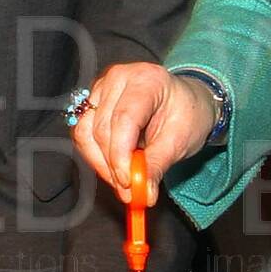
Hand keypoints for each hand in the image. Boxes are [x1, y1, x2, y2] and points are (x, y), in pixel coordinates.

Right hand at [71, 63, 215, 194]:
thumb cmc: (187, 114)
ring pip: (86, 132)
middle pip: (102, 128)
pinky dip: (95, 156)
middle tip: (129, 193)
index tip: (128, 183)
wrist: (185, 102)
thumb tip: (142, 193)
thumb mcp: (180, 141)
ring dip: (100, 163)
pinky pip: (83, 133)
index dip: (121, 155)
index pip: (124, 119)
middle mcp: (118, 78)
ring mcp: (101, 87)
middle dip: (112, 165)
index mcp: (147, 80)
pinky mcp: (93, 101)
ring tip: (123, 183)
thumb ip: (157, 165)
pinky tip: (113, 169)